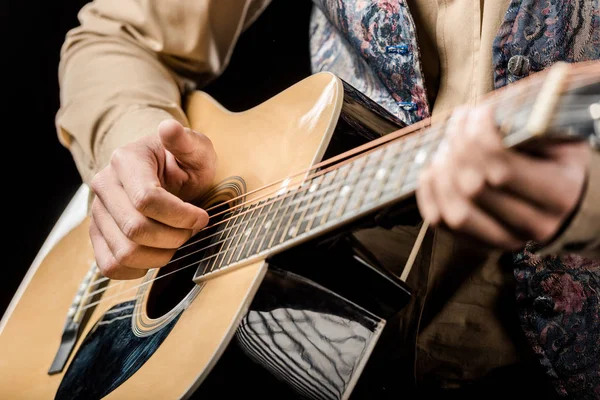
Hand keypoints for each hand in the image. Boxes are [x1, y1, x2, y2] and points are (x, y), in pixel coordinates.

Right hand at [89, 119, 216, 278]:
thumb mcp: (195, 149)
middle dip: (173, 237)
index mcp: (126, 160)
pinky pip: (109, 265)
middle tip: (191, 232)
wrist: (161, 173)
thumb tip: (168, 128)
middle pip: (135, 229)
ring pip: (124, 252)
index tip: (202, 217)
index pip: (147, 199)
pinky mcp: (97, 234)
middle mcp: (104, 185)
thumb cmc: (182, 163)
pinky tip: (156, 255)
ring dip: (159, 256)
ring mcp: (98, 212)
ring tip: (176, 242)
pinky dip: (137, 269)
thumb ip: (186, 141)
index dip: (181, 216)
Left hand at [416, 105, 589, 250]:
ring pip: (455, 212)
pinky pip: (440, 223)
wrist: (570, 202)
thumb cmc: (560, 160)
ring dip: (440, 171)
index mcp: (559, 195)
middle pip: (474, 188)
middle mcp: (534, 225)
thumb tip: (482, 115)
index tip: (480, 111)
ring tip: (445, 144)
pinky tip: (432, 167)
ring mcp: (504, 240)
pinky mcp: (479, 244)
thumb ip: (529, 129)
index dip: (480, 136)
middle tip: (459, 122)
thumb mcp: (560, 138)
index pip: (503, 170)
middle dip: (458, 147)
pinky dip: (428, 193)